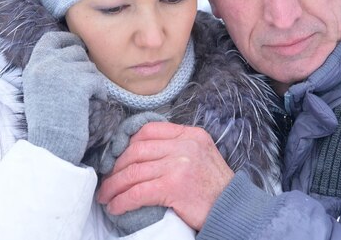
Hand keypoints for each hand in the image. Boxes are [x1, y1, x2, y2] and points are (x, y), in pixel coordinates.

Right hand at [23, 31, 106, 164]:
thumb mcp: (40, 87)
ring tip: (80, 101)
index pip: (52, 38)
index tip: (77, 46)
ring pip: (90, 66)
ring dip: (92, 82)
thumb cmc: (49, 120)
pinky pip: (98, 81)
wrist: (51, 145)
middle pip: (76, 50)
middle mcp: (45, 65)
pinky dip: (99, 94)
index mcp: (34, 65)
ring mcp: (62, 73)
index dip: (68, 40)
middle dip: (83, 66)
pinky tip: (90, 105)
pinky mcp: (79, 84)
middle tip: (80, 88)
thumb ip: (50, 67)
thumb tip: (75, 48)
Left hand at [96, 122, 233, 230]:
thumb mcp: (201, 155)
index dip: (127, 143)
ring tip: (106, 197)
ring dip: (114, 186)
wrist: (234, 209)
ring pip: (133, 171)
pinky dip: (122, 200)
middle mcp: (185, 146)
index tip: (117, 158)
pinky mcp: (173, 187)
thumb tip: (142, 152)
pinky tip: (116, 207)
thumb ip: (178, 147)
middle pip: (136, 150)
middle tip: (107, 181)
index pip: (149, 130)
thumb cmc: (215, 188)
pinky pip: (137, 192)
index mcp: (191, 135)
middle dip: (115, 167)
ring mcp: (179, 165)